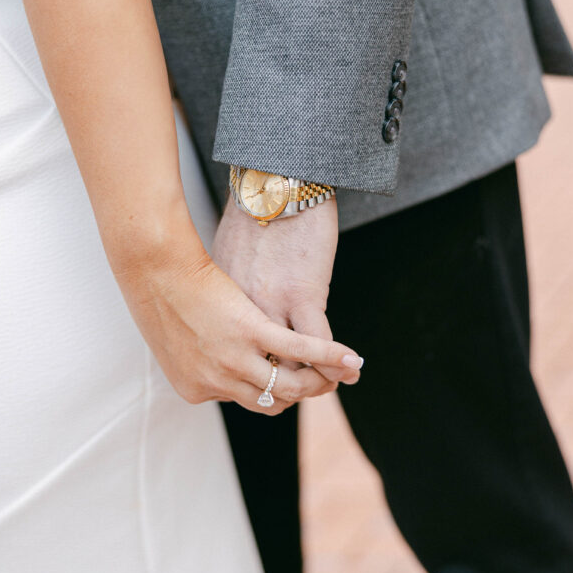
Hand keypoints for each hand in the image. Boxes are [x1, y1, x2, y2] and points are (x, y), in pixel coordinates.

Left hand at [111, 226, 359, 414]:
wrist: (156, 265)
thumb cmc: (163, 293)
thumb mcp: (175, 340)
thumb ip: (198, 359)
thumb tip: (214, 360)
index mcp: (195, 388)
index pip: (245, 401)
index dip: (269, 390)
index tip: (285, 377)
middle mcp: (216, 381)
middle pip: (272, 401)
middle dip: (302, 394)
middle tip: (323, 382)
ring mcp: (234, 358)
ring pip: (290, 386)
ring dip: (320, 382)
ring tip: (341, 373)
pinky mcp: (252, 330)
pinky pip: (300, 351)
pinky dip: (330, 356)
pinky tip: (351, 358)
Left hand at [212, 195, 362, 387]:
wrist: (276, 180)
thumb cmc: (253, 210)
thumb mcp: (227, 253)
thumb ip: (229, 282)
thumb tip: (231, 296)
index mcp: (222, 302)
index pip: (234, 351)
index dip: (251, 367)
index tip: (266, 375)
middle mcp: (241, 312)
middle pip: (257, 366)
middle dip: (279, 385)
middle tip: (299, 392)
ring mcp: (272, 307)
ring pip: (289, 363)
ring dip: (312, 381)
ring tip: (329, 387)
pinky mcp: (304, 296)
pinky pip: (317, 345)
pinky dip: (335, 363)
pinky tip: (350, 371)